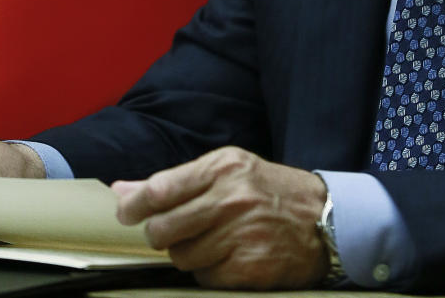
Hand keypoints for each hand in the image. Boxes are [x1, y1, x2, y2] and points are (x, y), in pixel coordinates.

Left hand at [111, 146, 327, 289]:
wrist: (323, 219)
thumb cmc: (268, 191)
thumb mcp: (228, 170)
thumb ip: (175, 182)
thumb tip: (121, 190)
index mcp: (223, 167)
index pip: (161, 189)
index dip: (135, 205)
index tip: (125, 213)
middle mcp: (231, 198)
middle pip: (164, 229)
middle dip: (160, 236)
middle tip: (173, 232)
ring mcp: (241, 234)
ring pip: (182, 257)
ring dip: (189, 254)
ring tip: (212, 241)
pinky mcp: (249, 268)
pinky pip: (205, 278)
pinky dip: (210, 272)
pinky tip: (229, 257)